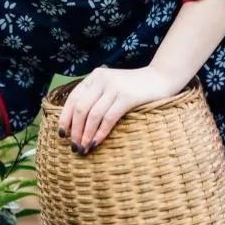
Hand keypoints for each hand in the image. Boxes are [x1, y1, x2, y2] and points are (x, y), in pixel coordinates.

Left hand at [58, 65, 176, 153]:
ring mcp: (115, 87)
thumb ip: (96, 98)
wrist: (161, 78)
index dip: (65, 118)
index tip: (62, 134)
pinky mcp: (127, 97)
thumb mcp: (111, 87)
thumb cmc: (134, 88)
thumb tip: (76, 124)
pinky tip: (96, 143)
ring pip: (92, 115)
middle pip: (80, 108)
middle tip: (74, 146)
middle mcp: (102, 79)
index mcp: (94, 77)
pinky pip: (108, 118)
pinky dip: (100, 132)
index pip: (72, 98)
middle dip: (75, 130)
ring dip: (85, 134)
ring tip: (83, 148)